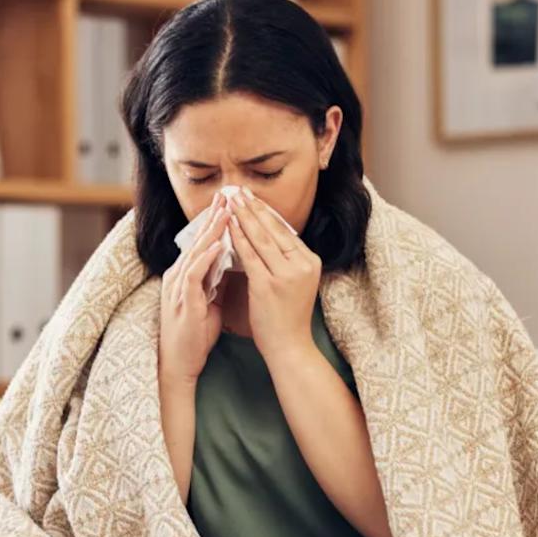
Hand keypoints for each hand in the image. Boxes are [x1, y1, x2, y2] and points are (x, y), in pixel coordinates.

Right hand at [159, 191, 231, 384]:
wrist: (180, 363)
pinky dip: (207, 258)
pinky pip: (194, 274)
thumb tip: (231, 264)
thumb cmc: (195, 335)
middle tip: (228, 195)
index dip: (215, 223)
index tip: (231, 205)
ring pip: (195, 252)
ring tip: (227, 212)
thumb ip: (215, 281)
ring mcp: (178, 287)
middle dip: (213, 217)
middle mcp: (178, 276)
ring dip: (211, 231)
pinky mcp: (183, 301)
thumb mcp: (208, 301)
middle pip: (196, 240)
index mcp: (184, 275)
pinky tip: (219, 245)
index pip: (201, 243)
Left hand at [225, 187, 319, 365]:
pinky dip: (237, 238)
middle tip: (238, 189)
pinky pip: (249, 255)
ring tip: (230, 201)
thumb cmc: (287, 317)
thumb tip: (269, 237)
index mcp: (310, 261)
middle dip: (253, 207)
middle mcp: (302, 264)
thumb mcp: (295, 283)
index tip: (252, 197)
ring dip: (243, 217)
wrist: (289, 347)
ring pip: (260, 238)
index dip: (266, 212)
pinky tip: (227, 226)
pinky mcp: (268, 284)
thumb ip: (286, 260)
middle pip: (273, 229)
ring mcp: (286, 274)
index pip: (284, 230)